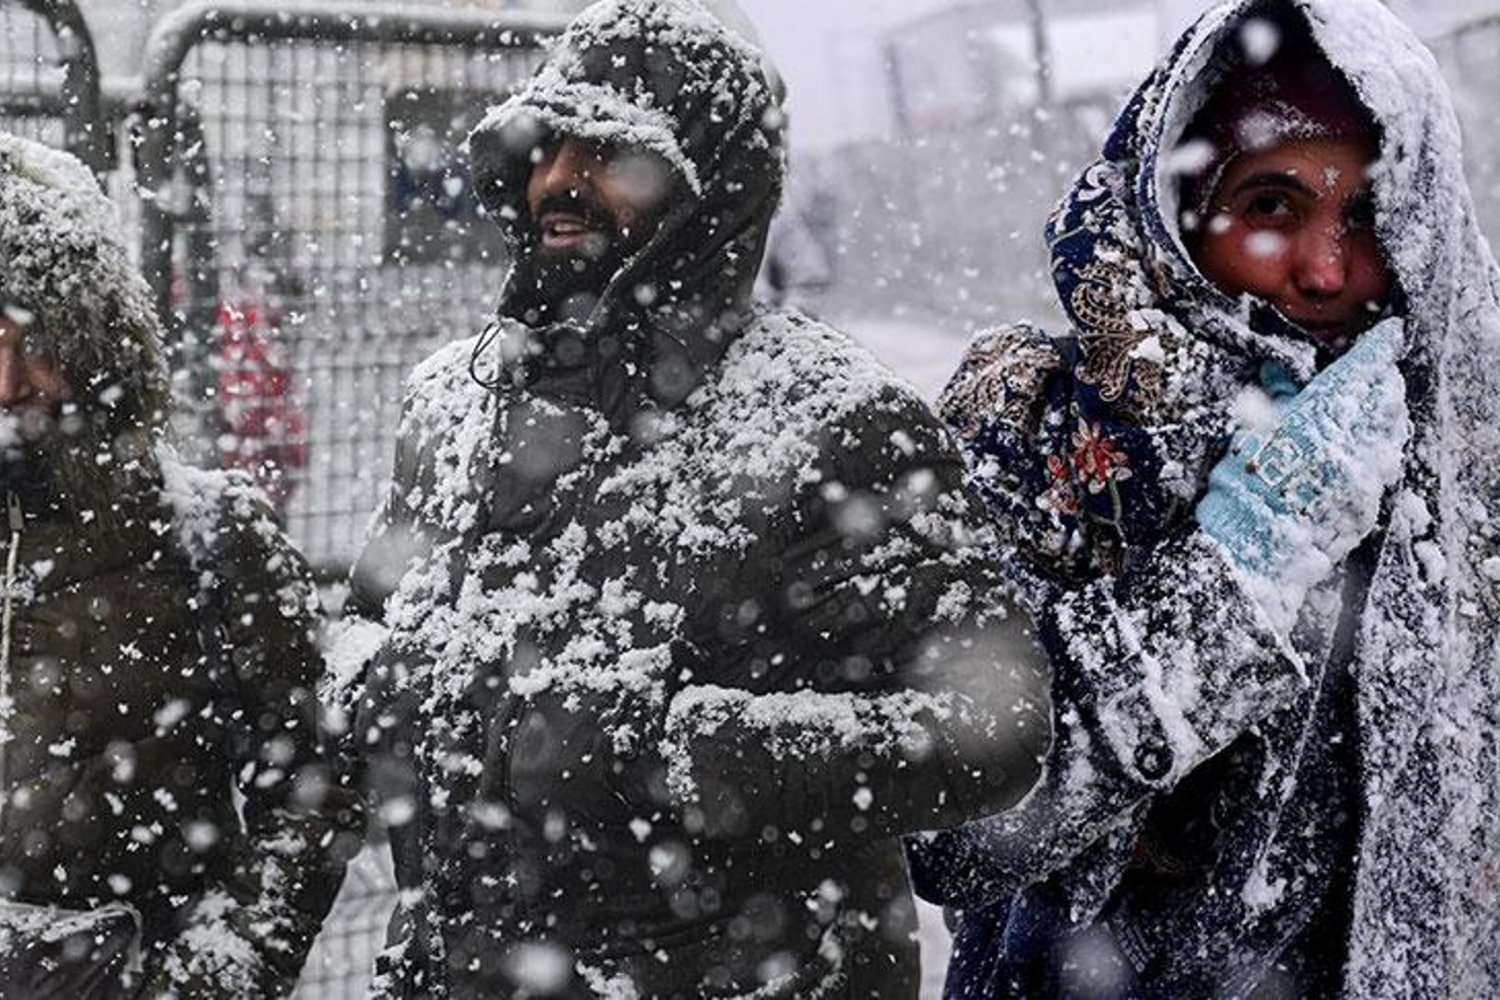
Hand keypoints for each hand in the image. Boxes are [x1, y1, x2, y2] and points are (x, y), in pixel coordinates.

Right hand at [1196, 318, 1409, 631]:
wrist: (1249, 549)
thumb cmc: (1239, 489)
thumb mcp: (1249, 434)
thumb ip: (1274, 401)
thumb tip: (1279, 378)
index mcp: (1317, 420)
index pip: (1358, 374)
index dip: (1376, 350)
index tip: (1387, 335)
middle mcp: (1349, 446)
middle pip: (1383, 400)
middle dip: (1381, 382)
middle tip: (1376, 373)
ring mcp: (1363, 477)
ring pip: (1390, 432)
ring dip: (1384, 415)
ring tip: (1376, 408)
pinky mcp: (1366, 503)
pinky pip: (1381, 466)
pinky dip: (1377, 450)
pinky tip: (1365, 448)